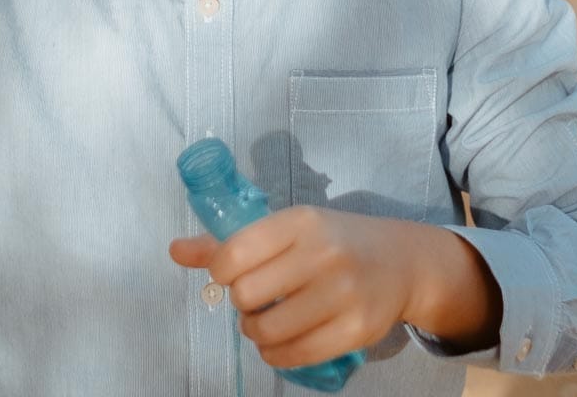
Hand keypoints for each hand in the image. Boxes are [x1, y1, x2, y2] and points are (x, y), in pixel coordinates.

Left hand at [169, 207, 420, 369]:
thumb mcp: (287, 230)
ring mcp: (343, 293)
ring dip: (256, 332)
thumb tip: (175, 250)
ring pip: (266, 330)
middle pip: (245, 295)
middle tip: (256, 299)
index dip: (220, 271)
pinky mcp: (356, 330)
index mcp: (301, 221)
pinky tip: (282, 342)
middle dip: (242, 302)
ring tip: (267, 321)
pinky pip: (293, 355)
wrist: (401, 262)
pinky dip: (276, 354)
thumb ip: (230, 242)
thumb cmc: (333, 241)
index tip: (233, 274)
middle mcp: (323, 253)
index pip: (233, 253)